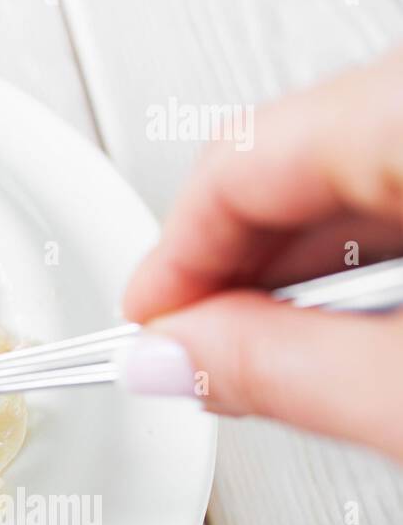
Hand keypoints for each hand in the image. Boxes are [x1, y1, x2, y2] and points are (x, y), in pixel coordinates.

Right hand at [122, 48, 402, 459]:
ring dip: (301, 266)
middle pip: (290, 155)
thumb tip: (168, 357)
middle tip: (206, 354)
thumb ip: (284, 370)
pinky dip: (375, 249)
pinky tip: (366, 321)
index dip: (173, 258)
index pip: (241, 158)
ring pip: (351, 164)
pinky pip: (402, 177)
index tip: (146, 329)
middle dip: (234, 266)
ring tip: (286, 353)